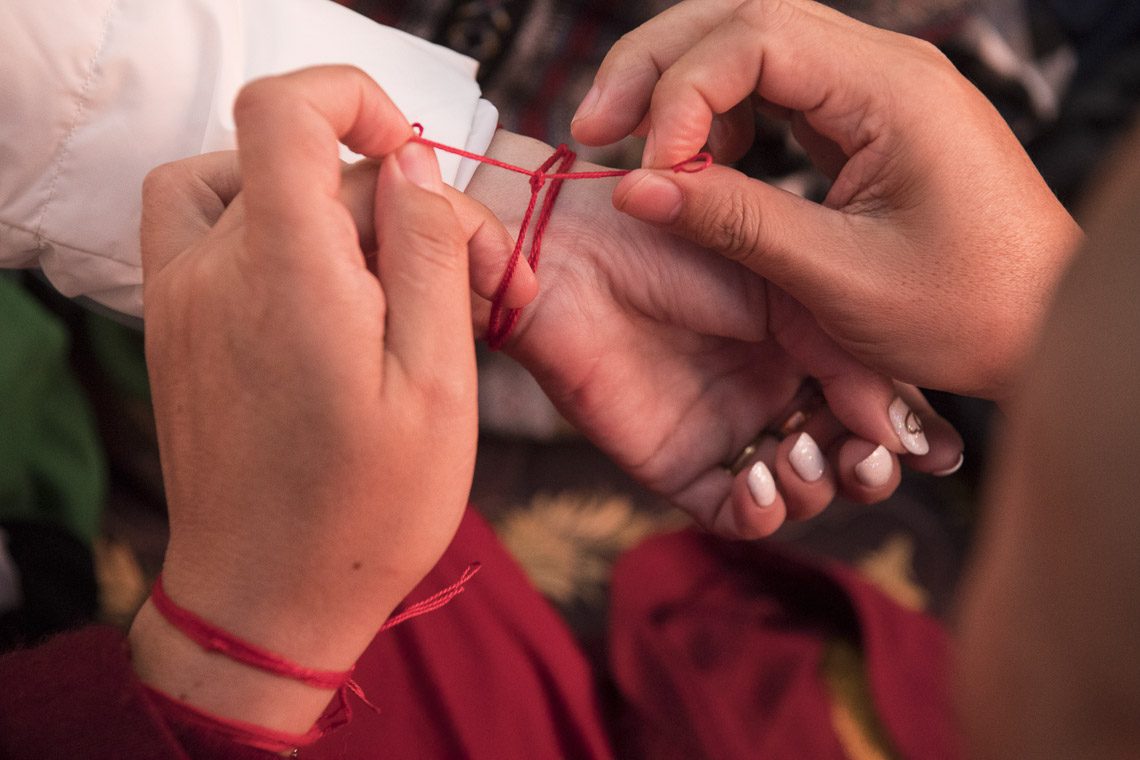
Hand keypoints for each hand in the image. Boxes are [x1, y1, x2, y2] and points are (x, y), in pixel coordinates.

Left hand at [129, 67, 485, 732]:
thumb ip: (429, 256)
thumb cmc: (365, 513)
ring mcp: (181, 297)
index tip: (411, 158)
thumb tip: (411, 163)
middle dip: (397, 206)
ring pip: (249, 183)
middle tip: (467, 289)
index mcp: (287, 276)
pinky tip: (323, 290)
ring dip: (324, 206)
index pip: (285, 109)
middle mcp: (214, 271)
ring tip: (385, 280)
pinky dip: (268, 227)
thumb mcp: (437, 385)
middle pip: (303, 166)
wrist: (265, 601)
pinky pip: (210, 227)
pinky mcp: (175, 325)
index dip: (355, 100)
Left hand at [464, 131, 962, 538]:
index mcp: (804, 343)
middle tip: (868, 458)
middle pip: (843, 459)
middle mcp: (771, 391)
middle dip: (867, 470)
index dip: (903, 431)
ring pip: (796, 493)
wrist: (574, 255)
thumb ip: (844, 355)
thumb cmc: (672, 246)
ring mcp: (726, 430)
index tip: (934, 447)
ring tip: (801, 453)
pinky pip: (732, 513)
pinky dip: (759, 512)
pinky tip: (760, 479)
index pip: (870, 404)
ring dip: (814, 488)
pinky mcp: (676, 464)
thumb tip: (898, 430)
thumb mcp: (782, 285)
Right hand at [571, 0, 1083, 401]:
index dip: (681, 94)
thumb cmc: (973, 310)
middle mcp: (885, 69)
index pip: (755, 39)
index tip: (647, 167)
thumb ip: (735, 223)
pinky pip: (773, 93)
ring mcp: (875, 91)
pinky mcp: (864, 121)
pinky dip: (719, 120)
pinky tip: (694, 163)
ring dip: (681, 90)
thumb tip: (638, 187)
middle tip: (595, 124)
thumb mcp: (841, 277)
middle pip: (742, 20)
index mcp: (893, 89)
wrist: (1044, 329)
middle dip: (658, 67)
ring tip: (630, 145)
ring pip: (750, 50)